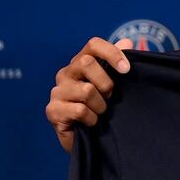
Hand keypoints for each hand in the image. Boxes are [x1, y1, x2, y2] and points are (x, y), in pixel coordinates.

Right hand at [46, 37, 131, 152]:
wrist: (91, 138)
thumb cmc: (103, 106)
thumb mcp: (115, 84)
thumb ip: (120, 63)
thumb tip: (127, 41)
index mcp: (81, 62)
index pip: (93, 44)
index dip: (112, 53)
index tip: (127, 70)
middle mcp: (66, 73)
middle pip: (87, 63)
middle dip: (106, 83)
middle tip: (109, 97)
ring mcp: (56, 91)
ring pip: (86, 90)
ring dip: (100, 105)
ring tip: (99, 112)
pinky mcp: (52, 110)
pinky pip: (79, 110)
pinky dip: (92, 118)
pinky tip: (90, 122)